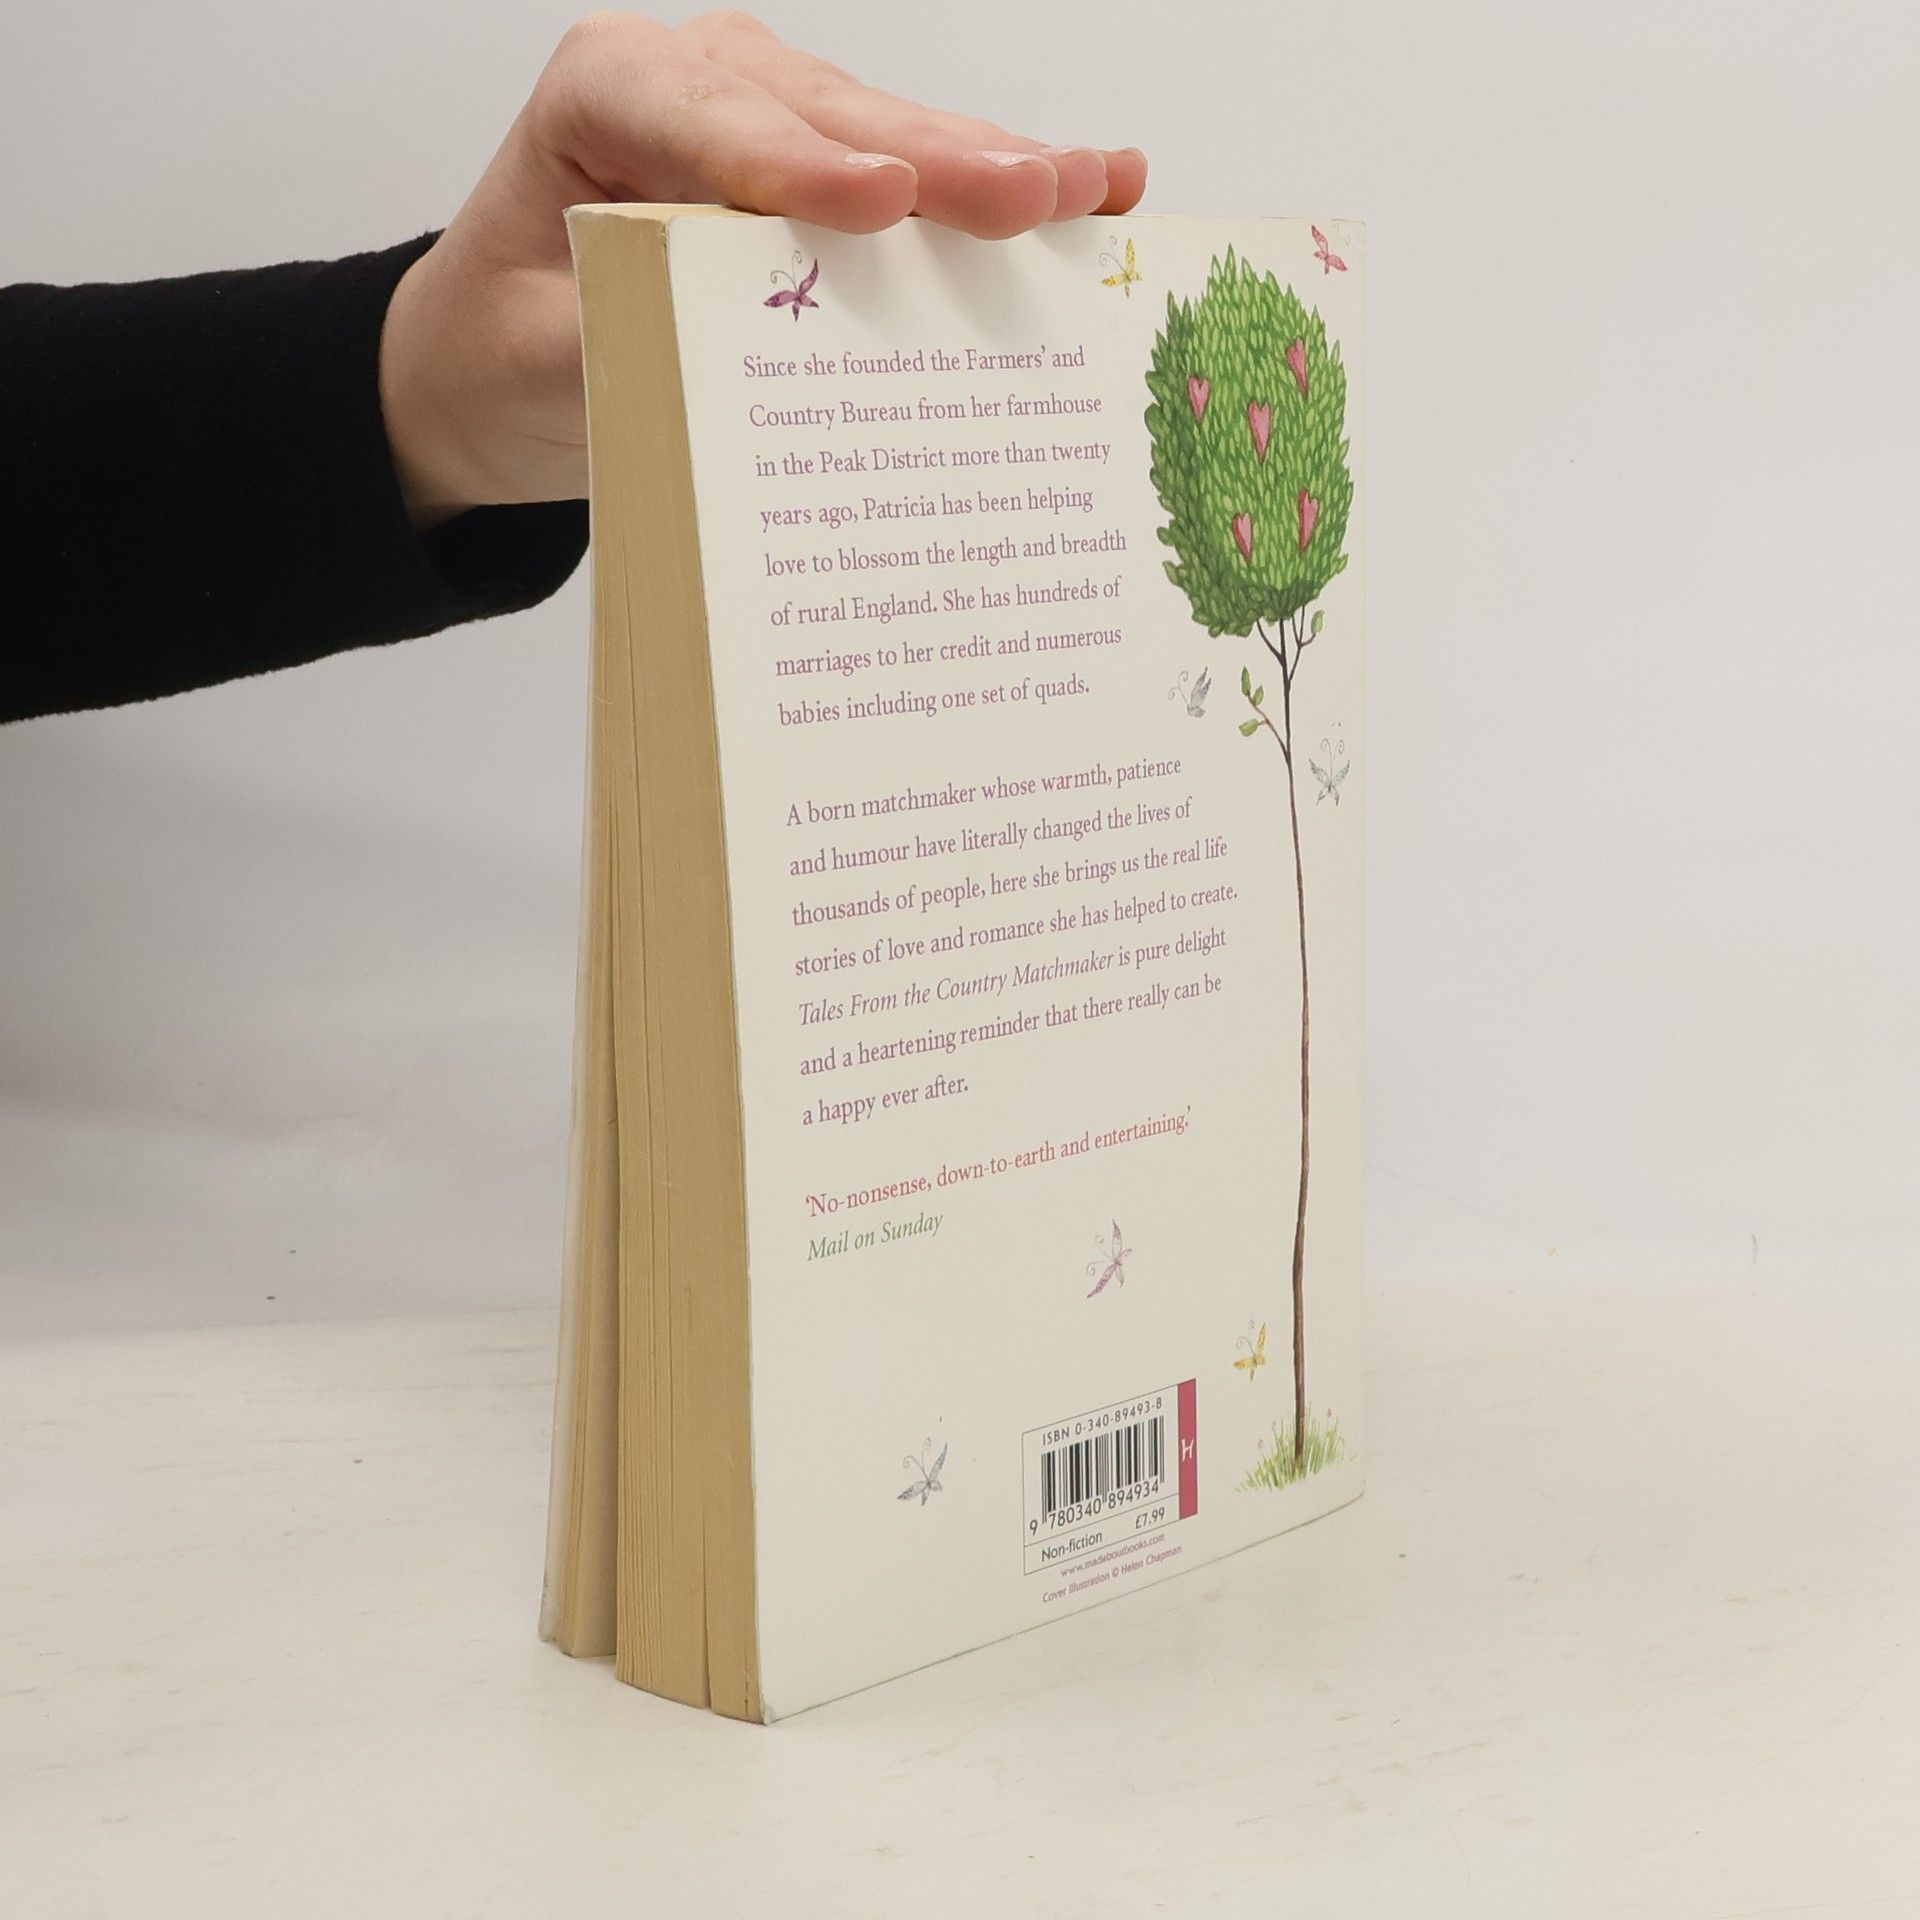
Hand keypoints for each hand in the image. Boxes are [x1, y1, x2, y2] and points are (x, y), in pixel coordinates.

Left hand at [379, 10, 1147, 525]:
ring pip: (893, 134)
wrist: (501, 357)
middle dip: (937, 161)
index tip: (879, 202)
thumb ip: (631, 341)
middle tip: (1033, 197)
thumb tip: (748, 363)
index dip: (797, 165)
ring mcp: (774, 113)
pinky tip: (1090, 189)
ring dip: (995, 166)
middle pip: (831, 117)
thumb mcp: (544, 362)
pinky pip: (914, 172)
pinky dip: (994, 189)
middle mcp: (699, 78)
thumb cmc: (514, 347)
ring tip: (1094, 190)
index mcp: (606, 92)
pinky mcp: (825, 164)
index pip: (707, 121)